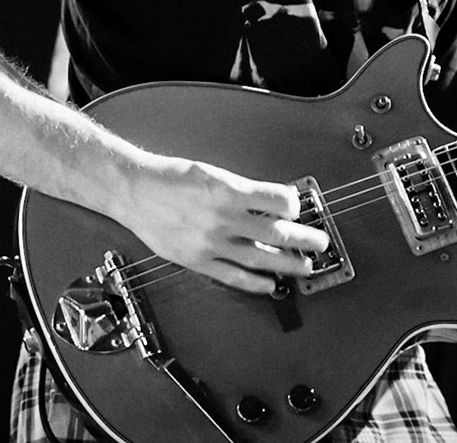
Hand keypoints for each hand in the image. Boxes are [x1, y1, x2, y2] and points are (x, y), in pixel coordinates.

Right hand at [118, 155, 331, 293]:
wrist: (135, 191)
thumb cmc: (171, 177)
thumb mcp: (213, 172)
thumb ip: (242, 190)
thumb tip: (270, 203)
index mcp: (229, 191)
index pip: (277, 201)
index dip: (294, 204)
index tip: (298, 207)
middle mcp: (223, 219)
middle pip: (276, 233)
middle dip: (304, 239)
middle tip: (320, 243)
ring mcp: (212, 243)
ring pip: (260, 258)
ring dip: (287, 264)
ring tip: (305, 267)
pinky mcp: (199, 261)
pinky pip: (233, 276)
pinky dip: (255, 283)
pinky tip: (270, 284)